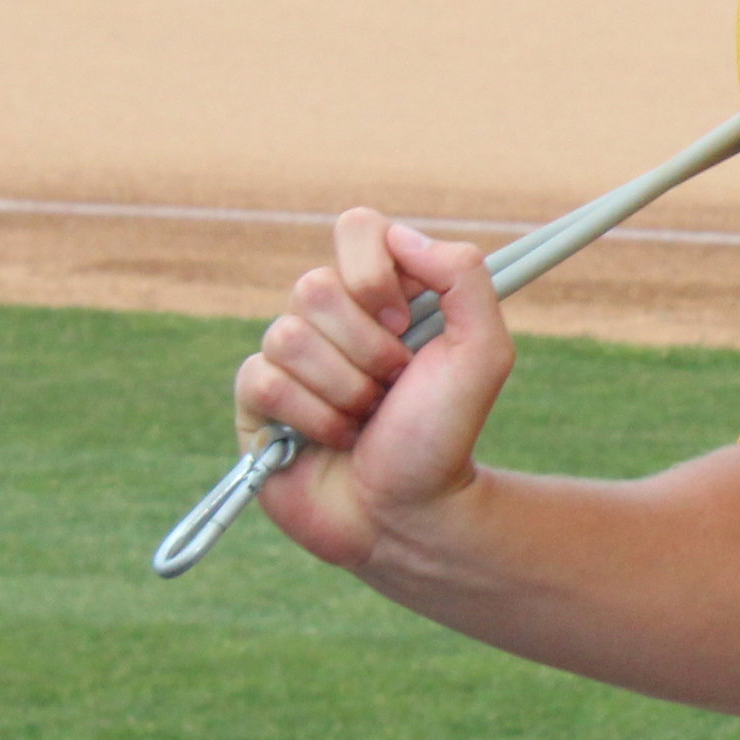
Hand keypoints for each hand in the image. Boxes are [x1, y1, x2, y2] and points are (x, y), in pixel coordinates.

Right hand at [233, 212, 514, 569]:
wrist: (412, 511)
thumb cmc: (446, 433)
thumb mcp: (483, 351)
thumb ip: (462, 276)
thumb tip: (401, 236)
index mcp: (384, 294)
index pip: (358, 228)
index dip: (374, 273)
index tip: (405, 319)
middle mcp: (332, 317)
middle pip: (315, 286)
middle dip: (368, 349)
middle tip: (394, 384)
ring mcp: (289, 356)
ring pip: (288, 336)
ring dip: (345, 390)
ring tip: (366, 418)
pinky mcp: (256, 399)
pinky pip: (263, 380)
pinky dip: (312, 418)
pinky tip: (333, 440)